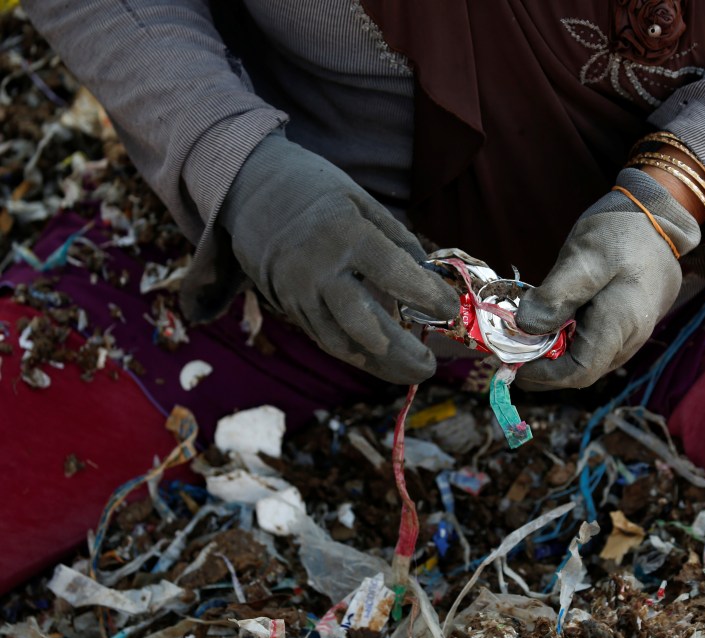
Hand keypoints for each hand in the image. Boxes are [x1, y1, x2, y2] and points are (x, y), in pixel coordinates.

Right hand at [218, 131, 458, 383]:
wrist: (252, 193)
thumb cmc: (319, 194)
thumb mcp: (363, 201)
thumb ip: (398, 241)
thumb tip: (431, 279)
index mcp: (343, 234)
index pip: (392, 273)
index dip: (425, 295)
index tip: (449, 309)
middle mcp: (318, 270)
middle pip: (364, 324)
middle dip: (402, 351)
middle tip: (431, 365)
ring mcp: (299, 294)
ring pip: (342, 343)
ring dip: (381, 366)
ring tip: (413, 373)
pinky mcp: (289, 308)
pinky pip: (326, 339)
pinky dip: (358, 355)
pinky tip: (384, 364)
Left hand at [515, 168, 700, 388]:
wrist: (659, 216)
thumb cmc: (620, 231)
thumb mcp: (583, 256)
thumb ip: (556, 296)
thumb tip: (525, 329)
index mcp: (620, 326)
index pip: (578, 374)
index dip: (542, 375)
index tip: (510, 356)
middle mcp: (629, 340)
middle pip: (580, 372)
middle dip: (542, 365)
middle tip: (508, 344)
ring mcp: (630, 335)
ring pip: (586, 360)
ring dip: (553, 354)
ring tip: (523, 332)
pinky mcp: (626, 326)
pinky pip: (593, 346)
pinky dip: (567, 340)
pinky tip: (548, 320)